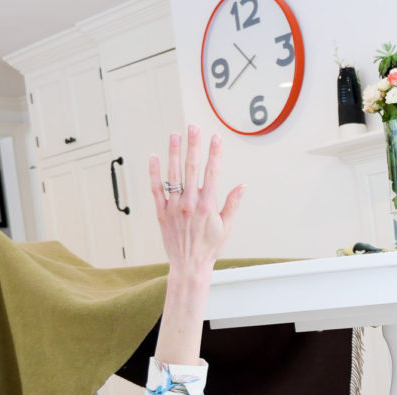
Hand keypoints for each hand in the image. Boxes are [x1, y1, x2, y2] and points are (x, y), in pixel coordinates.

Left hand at [149, 125, 245, 364]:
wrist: (189, 266)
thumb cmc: (209, 249)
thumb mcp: (226, 228)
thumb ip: (232, 204)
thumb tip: (242, 186)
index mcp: (208, 206)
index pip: (212, 173)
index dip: (214, 153)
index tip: (215, 137)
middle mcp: (190, 203)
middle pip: (191, 168)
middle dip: (193, 145)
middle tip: (193, 127)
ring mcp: (174, 207)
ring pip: (173, 174)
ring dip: (173, 152)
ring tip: (174, 134)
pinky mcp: (161, 213)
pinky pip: (156, 189)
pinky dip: (154, 173)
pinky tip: (154, 157)